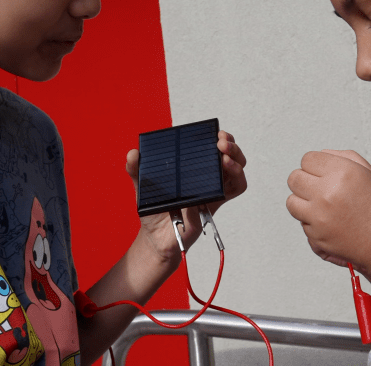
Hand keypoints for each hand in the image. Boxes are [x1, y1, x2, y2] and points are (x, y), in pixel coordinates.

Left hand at [126, 129, 247, 267]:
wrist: (156, 238)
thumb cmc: (153, 212)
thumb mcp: (142, 187)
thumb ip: (136, 170)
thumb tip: (133, 153)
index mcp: (191, 168)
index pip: (211, 147)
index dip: (218, 137)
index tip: (214, 133)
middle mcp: (206, 176)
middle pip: (229, 154)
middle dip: (230, 145)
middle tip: (220, 142)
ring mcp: (213, 189)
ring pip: (237, 168)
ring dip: (236, 158)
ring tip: (224, 156)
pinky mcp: (216, 203)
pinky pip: (236, 189)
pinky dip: (236, 178)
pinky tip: (227, 171)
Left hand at [286, 149, 370, 274]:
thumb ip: (344, 159)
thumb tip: (322, 155)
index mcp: (343, 173)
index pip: (308, 159)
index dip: (317, 165)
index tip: (325, 172)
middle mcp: (327, 194)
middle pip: (294, 178)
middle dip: (306, 180)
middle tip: (322, 187)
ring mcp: (320, 218)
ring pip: (292, 202)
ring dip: (304, 202)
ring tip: (325, 205)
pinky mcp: (317, 238)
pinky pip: (303, 224)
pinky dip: (312, 223)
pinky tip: (333, 223)